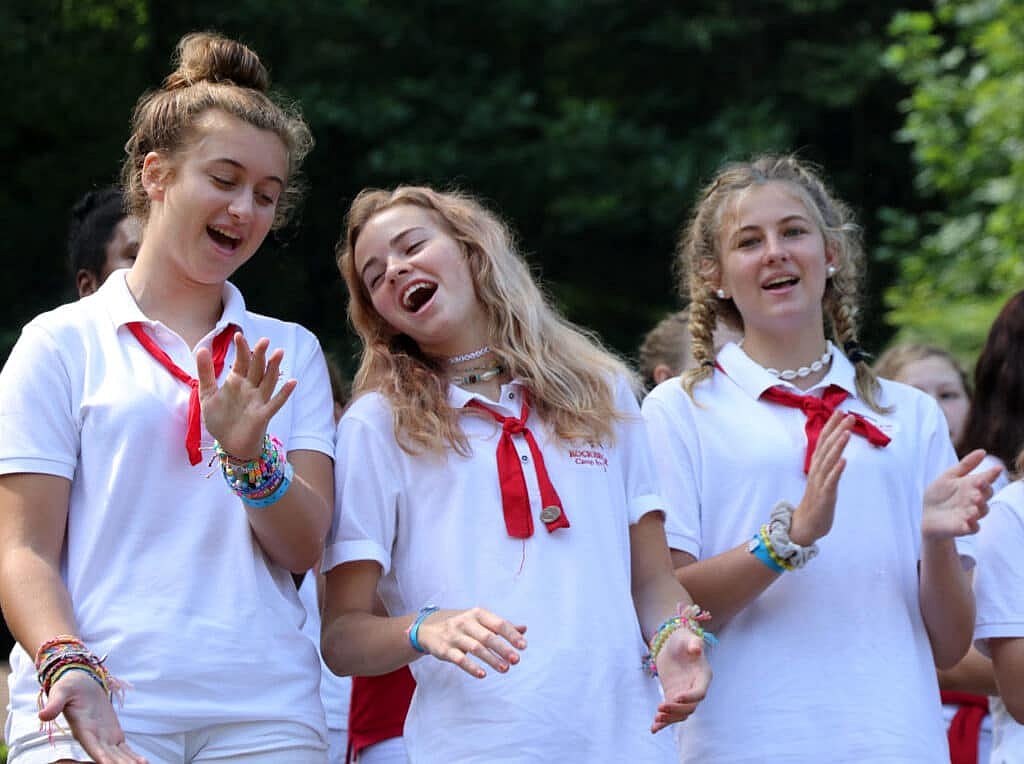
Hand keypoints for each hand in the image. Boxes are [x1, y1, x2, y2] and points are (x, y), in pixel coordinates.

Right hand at [38, 670, 146, 763]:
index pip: (92, 746)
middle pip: (107, 755)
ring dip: (128, 762)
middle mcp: (94, 737)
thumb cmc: (68, 688)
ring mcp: (105, 737)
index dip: (101, 756)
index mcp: (82, 728)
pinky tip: (143, 762)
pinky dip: (132, 756)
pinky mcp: (113, 733)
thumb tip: (43, 715)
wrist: (80, 684)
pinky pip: (124, 748)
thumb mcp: (61, 692)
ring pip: (118, 754)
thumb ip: (55, 704)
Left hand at [197, 334, 296, 458]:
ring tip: (279, 353)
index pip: (241, 362)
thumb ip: (205, 373)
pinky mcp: (262, 415)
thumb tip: (201, 349)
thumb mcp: (207, 394)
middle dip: (260, 355)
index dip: (241, 349)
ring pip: (268, 381)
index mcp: (237, 382)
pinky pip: (275, 403)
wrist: (229, 445)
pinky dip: (284, 393)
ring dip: (274, 368)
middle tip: (264, 341)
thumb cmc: (221, 419)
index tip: (238, 335)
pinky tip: (292, 382)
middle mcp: (250, 388)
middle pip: (257, 368)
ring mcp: (258, 401)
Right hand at [415, 607, 527, 678]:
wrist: (428, 628)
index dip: (511, 635)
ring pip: (475, 648)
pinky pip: (459, 659)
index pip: (498, 624)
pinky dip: (471, 667)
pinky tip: (482, 674)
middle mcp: (466, 622)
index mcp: (478, 614)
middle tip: (516, 660)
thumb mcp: (480, 621)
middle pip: (488, 636)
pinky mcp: (444, 649)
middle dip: (503, 648)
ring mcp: (454, 636)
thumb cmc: (462, 625)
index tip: (523, 646)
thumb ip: (501, 626)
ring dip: (491, 659)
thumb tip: (524, 629)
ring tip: (505, 669)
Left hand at [652, 628, 711, 732]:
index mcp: (703, 676)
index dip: (689, 697)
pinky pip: (670, 713)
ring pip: (680, 714)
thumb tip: (696, 647)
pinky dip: (663, 722)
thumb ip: (694, 642)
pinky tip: (653, 728)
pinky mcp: (672, 697)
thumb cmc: (682, 639)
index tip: (676, 697)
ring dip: (669, 718)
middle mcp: (695, 689)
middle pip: (690, 707)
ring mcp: (684, 695)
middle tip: (660, 708)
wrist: (671, 643)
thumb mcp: (687, 637)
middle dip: (676, 710)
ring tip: (656, 719)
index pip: (700, 693)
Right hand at [789, 412, 852, 545]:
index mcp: (817, 466)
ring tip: (846, 432)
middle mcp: (816, 470)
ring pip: (828, 461)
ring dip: (837, 446)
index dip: (831, 426)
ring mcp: (820, 482)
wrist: (805, 525)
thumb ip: (827, 464)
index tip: (841, 412)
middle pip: (826, 447)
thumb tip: (836, 451)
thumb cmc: (816, 502)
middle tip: (848, 416)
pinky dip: (836, 470)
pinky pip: (831, 481)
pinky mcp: (824, 495)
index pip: (823, 441)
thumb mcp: (822, 479)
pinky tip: (843, 460)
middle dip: (837, 430)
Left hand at [922, 449, 998, 539]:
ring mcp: (970, 514)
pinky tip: (969, 518)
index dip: (992, 474)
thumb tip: (983, 451)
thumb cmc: (940, 495)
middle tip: (980, 484)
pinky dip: (973, 523)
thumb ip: (966, 465)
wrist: (927, 516)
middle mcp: (974, 500)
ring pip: (983, 510)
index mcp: (971, 486)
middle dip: (985, 489)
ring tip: (975, 499)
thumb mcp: (949, 477)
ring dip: (980, 505)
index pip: (986, 480)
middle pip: (987, 494)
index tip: (996, 468)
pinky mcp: (964, 527)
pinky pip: (973, 527)